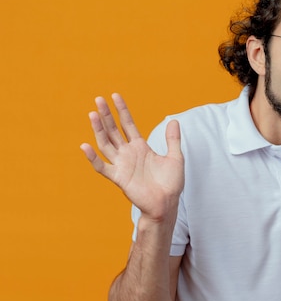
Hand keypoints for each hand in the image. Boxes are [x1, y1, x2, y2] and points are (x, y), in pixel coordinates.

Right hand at [80, 94, 183, 221]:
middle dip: (106, 115)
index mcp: (140, 147)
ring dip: (98, 130)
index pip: (128, 124)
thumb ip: (172, 139)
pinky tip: (85, 146)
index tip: (115, 96)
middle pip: (114, 130)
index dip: (122, 111)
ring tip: (92, 114)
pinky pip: (102, 167)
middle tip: (98, 99)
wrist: (167, 203)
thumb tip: (174, 120)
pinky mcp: (118, 178)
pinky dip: (93, 158)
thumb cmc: (171, 183)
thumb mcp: (175, 157)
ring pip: (105, 143)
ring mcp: (122, 165)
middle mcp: (128, 154)